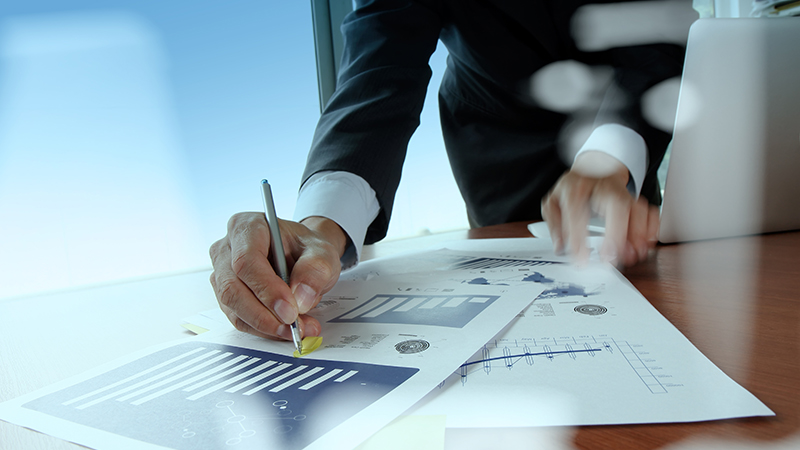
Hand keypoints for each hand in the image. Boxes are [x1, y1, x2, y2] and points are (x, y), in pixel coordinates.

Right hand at [209, 214, 346, 339]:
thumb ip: (315, 270)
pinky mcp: (226, 295)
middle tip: (293, 326)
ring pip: (232, 307)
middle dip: (264, 314)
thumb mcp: (321, 252)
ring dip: (264, 325)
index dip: (266, 289)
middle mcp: (227, 248)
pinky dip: (262, 329)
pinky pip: (238, 318)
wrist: (302, 255)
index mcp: (247, 227)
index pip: (246, 261)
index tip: (290, 310)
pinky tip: (284, 329)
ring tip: (296, 329)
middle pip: (232, 288)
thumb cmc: (305, 248)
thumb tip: (300, 299)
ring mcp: (222, 273)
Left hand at [541, 152, 658, 266]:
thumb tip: (560, 247)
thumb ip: (554, 225)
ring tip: (632, 256)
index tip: (581, 259)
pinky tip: (644, 245)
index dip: (579, 238)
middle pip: (616, 205)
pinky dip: (650, 229)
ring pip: (637, 208)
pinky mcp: (636, 199)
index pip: (578, 212)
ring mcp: (622, 192)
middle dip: (617, 234)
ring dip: (637, 235)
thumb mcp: (553, 202)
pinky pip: (649, 212)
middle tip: (612, 258)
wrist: (594, 167)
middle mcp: (602, 188)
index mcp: (576, 189)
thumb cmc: (573, 189)